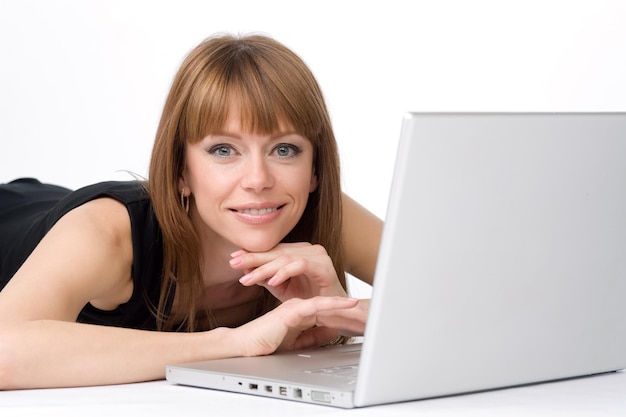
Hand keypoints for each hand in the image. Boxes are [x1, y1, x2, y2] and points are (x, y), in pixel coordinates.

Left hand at [231, 243, 346, 301]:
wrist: (335, 312)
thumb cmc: (311, 299)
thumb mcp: (282, 288)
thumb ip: (266, 277)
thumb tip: (245, 269)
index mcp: (299, 252)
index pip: (272, 250)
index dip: (252, 254)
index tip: (233, 258)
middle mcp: (308, 250)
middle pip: (276, 252)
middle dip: (253, 258)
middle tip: (234, 262)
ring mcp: (318, 256)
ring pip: (285, 258)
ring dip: (265, 268)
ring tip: (248, 278)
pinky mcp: (324, 266)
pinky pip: (300, 265)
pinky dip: (284, 273)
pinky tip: (271, 282)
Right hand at [233, 296, 359, 355]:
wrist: (246, 347)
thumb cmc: (264, 343)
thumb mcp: (295, 341)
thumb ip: (312, 336)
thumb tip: (330, 333)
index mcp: (300, 311)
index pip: (326, 308)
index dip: (343, 310)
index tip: (360, 313)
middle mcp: (299, 305)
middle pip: (329, 302)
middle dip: (348, 305)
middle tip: (367, 307)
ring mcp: (295, 306)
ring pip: (325, 301)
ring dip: (344, 303)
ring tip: (363, 304)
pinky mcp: (291, 311)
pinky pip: (316, 305)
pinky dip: (333, 304)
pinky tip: (346, 303)